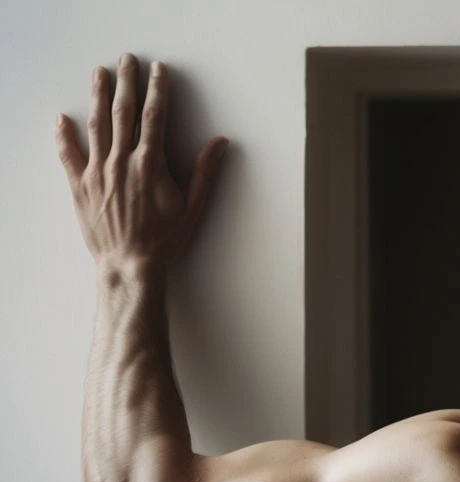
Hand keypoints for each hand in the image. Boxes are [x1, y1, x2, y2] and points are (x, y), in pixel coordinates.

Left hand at [57, 53, 228, 269]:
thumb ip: (205, 172)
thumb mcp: (193, 207)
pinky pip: (69, 155)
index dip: (157, 90)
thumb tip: (219, 144)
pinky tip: (61, 119)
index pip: (155, 117)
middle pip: (123, 113)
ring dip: (97, 97)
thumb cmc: (164, 240)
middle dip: (126, 83)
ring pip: (96, 126)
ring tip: (98, 74)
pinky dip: (64, 136)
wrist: (130, 265)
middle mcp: (122, 162)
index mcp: (150, 165)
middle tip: (127, 60)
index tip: (158, 70)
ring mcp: (98, 172)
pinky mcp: (80, 186)